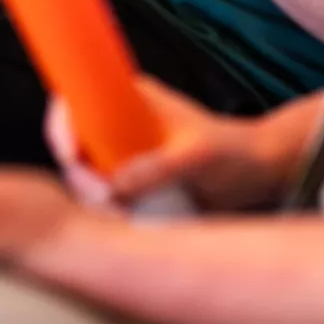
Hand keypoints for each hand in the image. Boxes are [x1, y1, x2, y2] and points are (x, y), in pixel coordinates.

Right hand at [46, 79, 288, 211]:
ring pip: (86, 177)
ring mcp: (124, 154)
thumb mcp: (200, 156)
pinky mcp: (132, 182)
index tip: (72, 157)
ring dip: (94, 200)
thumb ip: (160, 167)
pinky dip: (109, 212)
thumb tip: (115, 186)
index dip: (62, 128)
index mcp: (130, 99)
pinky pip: (105, 198)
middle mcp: (120, 124)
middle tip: (108, 203)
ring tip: (124, 218)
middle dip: (81, 178)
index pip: (75, 103)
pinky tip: (129, 224)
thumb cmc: (235, 152)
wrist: (261, 172)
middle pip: (74, 148)